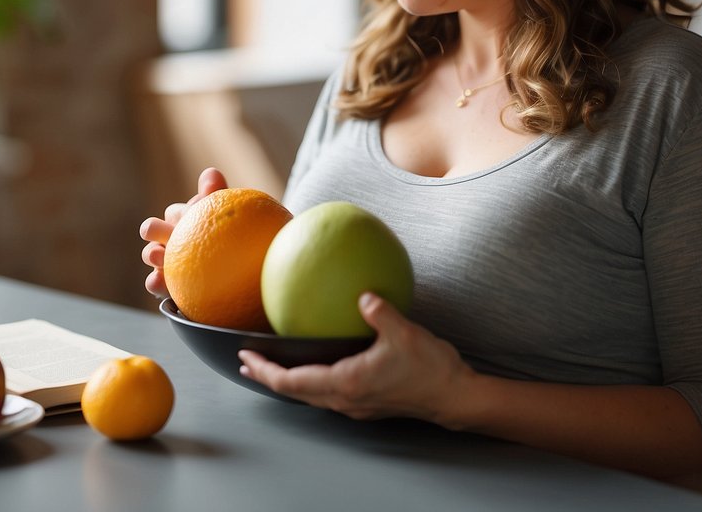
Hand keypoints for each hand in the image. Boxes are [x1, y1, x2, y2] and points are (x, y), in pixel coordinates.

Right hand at [139, 167, 227, 296]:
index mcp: (182, 219)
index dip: (181, 214)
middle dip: (154, 229)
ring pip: (151, 254)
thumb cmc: (224, 236)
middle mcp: (168, 237)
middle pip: (153, 229)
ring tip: (159, 257)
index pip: (176, 212)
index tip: (192, 216)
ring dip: (151, 254)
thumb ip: (217, 195)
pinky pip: (154, 283)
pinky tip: (157, 282)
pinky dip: (153, 282)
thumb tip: (211, 172)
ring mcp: (164, 261)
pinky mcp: (165, 284)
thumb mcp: (223, 216)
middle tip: (164, 232)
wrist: (233, 274)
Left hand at [237, 293, 476, 424]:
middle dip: (268, 377)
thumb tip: (361, 295)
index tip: (246, 356)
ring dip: (288, 382)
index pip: (292, 381)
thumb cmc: (430, 369)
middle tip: (247, 363)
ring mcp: (355, 405)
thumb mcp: (404, 333)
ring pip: (310, 396)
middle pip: (294, 392)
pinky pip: (327, 394)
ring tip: (271, 367)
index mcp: (346, 383)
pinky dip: (309, 382)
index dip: (265, 370)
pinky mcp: (367, 404)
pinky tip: (314, 366)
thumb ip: (378, 311)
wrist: (455, 397)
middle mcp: (345, 399)